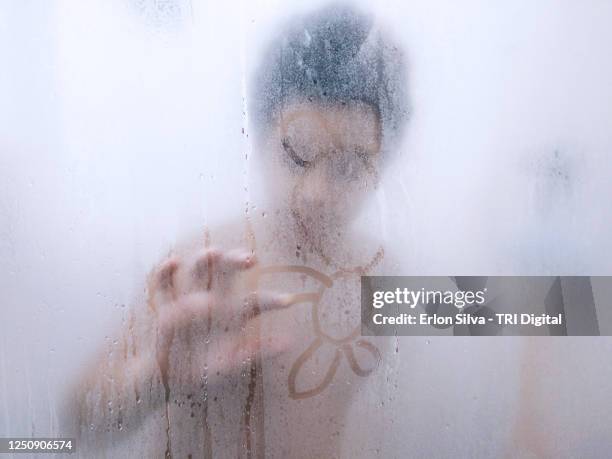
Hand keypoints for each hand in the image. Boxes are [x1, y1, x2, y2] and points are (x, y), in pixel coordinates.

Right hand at [148, 248, 296, 389]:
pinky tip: (174, 262)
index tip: (288, 301)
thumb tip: (287, 343)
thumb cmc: (205, 371)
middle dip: (235, 261)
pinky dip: (166, 272)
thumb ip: (256, 353)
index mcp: (233, 314)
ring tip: (213, 253)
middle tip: (250, 259)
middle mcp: (213, 300)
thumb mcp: (232, 365)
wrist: (169, 380)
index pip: (255, 302)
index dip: (271, 300)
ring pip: (197, 272)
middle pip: (225, 272)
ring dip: (204, 261)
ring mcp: (188, 300)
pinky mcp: (166, 307)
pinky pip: (164, 285)